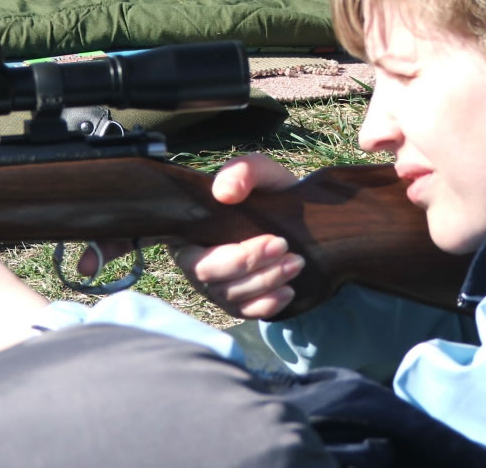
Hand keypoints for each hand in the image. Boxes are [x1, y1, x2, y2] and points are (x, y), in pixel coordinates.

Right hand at [173, 154, 303, 318]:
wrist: (291, 214)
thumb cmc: (265, 191)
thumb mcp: (259, 172)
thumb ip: (241, 171)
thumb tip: (223, 192)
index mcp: (188, 232)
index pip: (194, 255)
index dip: (232, 256)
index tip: (275, 240)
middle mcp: (194, 262)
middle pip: (211, 278)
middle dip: (252, 268)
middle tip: (289, 250)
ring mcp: (213, 285)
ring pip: (230, 297)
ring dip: (266, 283)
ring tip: (296, 264)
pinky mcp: (233, 301)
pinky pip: (243, 313)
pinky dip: (266, 306)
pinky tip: (288, 291)